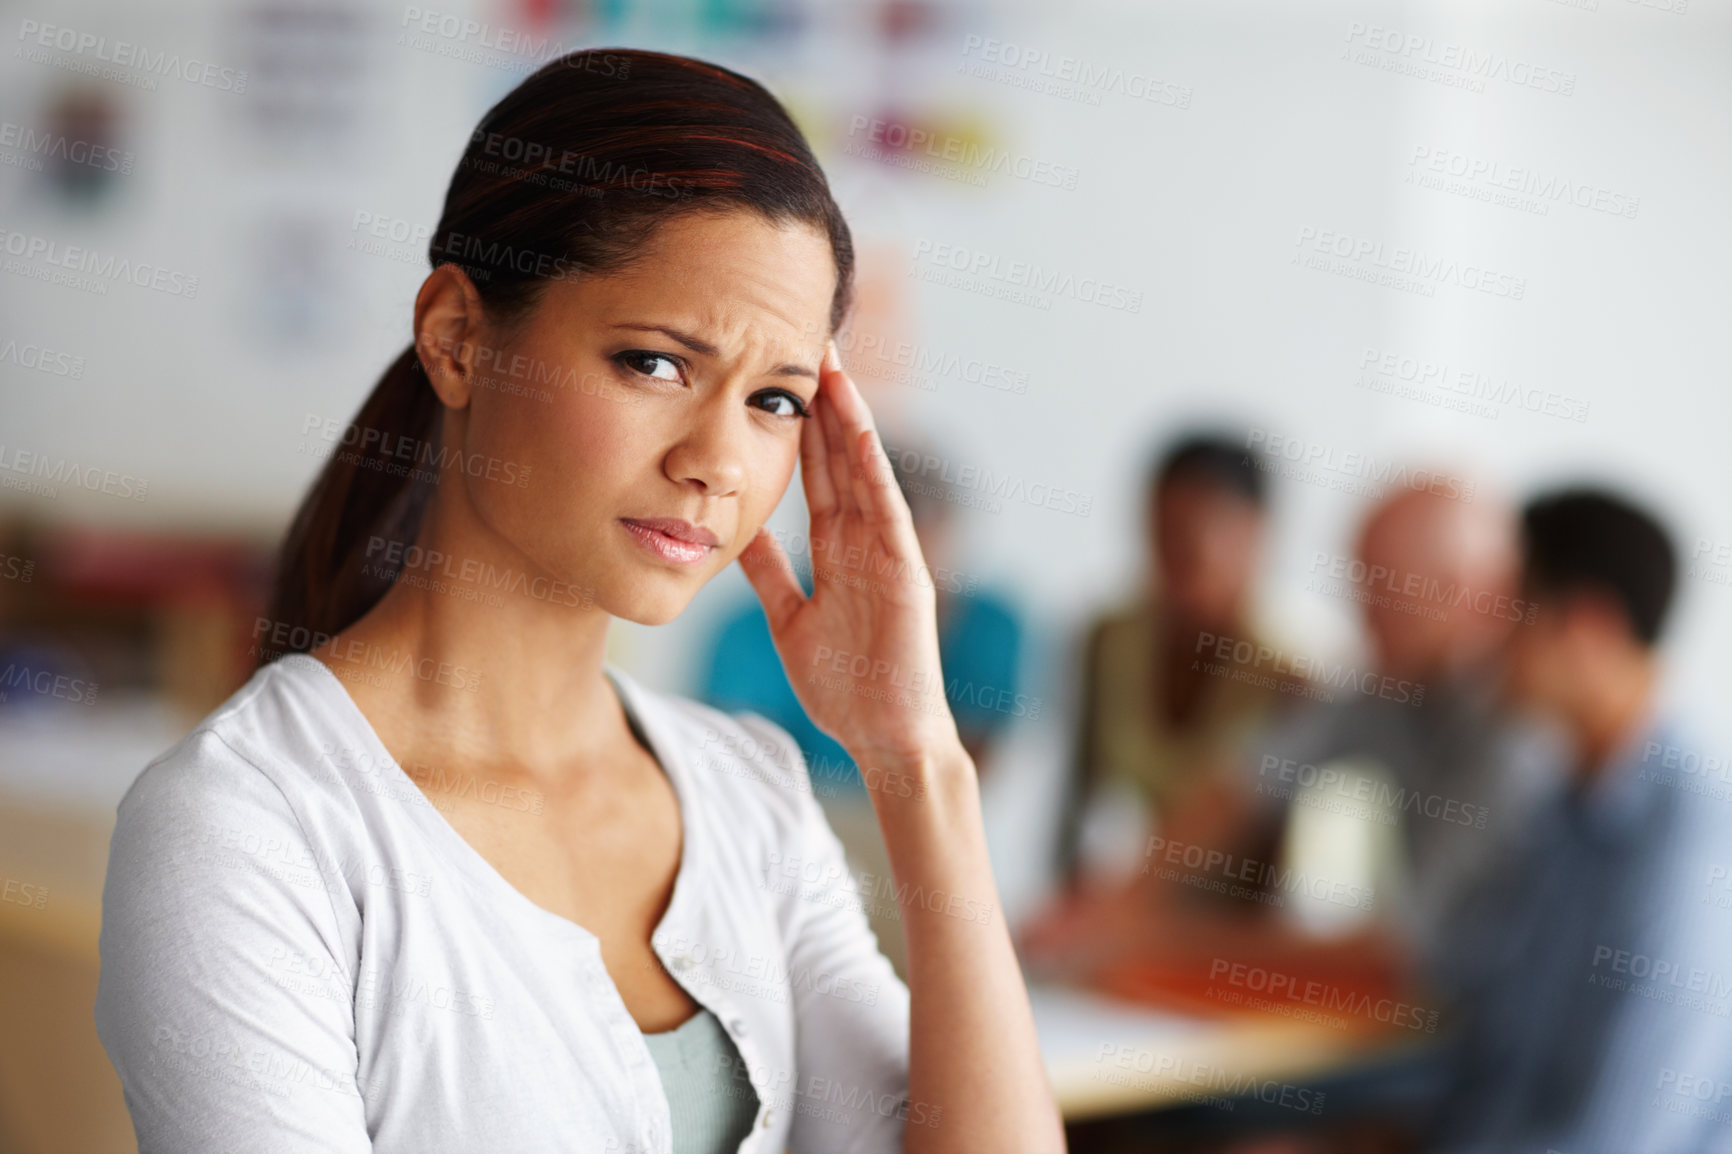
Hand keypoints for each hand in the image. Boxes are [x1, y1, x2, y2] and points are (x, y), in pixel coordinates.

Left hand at [736, 341, 961, 774]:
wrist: (886, 736)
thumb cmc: (846, 685)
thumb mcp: (790, 618)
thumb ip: (770, 573)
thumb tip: (735, 532)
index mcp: (838, 549)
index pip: (816, 472)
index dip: (797, 424)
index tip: (776, 376)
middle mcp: (865, 539)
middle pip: (840, 456)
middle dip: (823, 401)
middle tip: (806, 340)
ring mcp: (888, 551)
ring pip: (863, 469)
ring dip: (849, 416)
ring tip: (830, 362)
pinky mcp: (907, 570)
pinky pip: (887, 508)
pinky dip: (874, 466)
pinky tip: (859, 426)